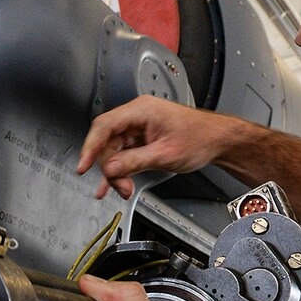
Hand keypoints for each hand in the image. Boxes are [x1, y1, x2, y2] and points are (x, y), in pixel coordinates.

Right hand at [79, 96, 252, 199]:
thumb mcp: (165, 154)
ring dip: (116, 173)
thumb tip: (110, 170)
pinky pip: (123, 155)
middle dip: (110, 168)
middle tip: (119, 186)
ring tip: (124, 190)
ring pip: (114, 152)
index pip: (105, 126)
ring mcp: (138, 128)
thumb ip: (134, 162)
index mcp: (141, 111)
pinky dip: (120, 171)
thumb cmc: (199, 138)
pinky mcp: (141, 140)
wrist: (217, 140)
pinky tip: (113, 186)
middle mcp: (136, 116)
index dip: (90, 147)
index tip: (83, 165)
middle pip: (108, 142)